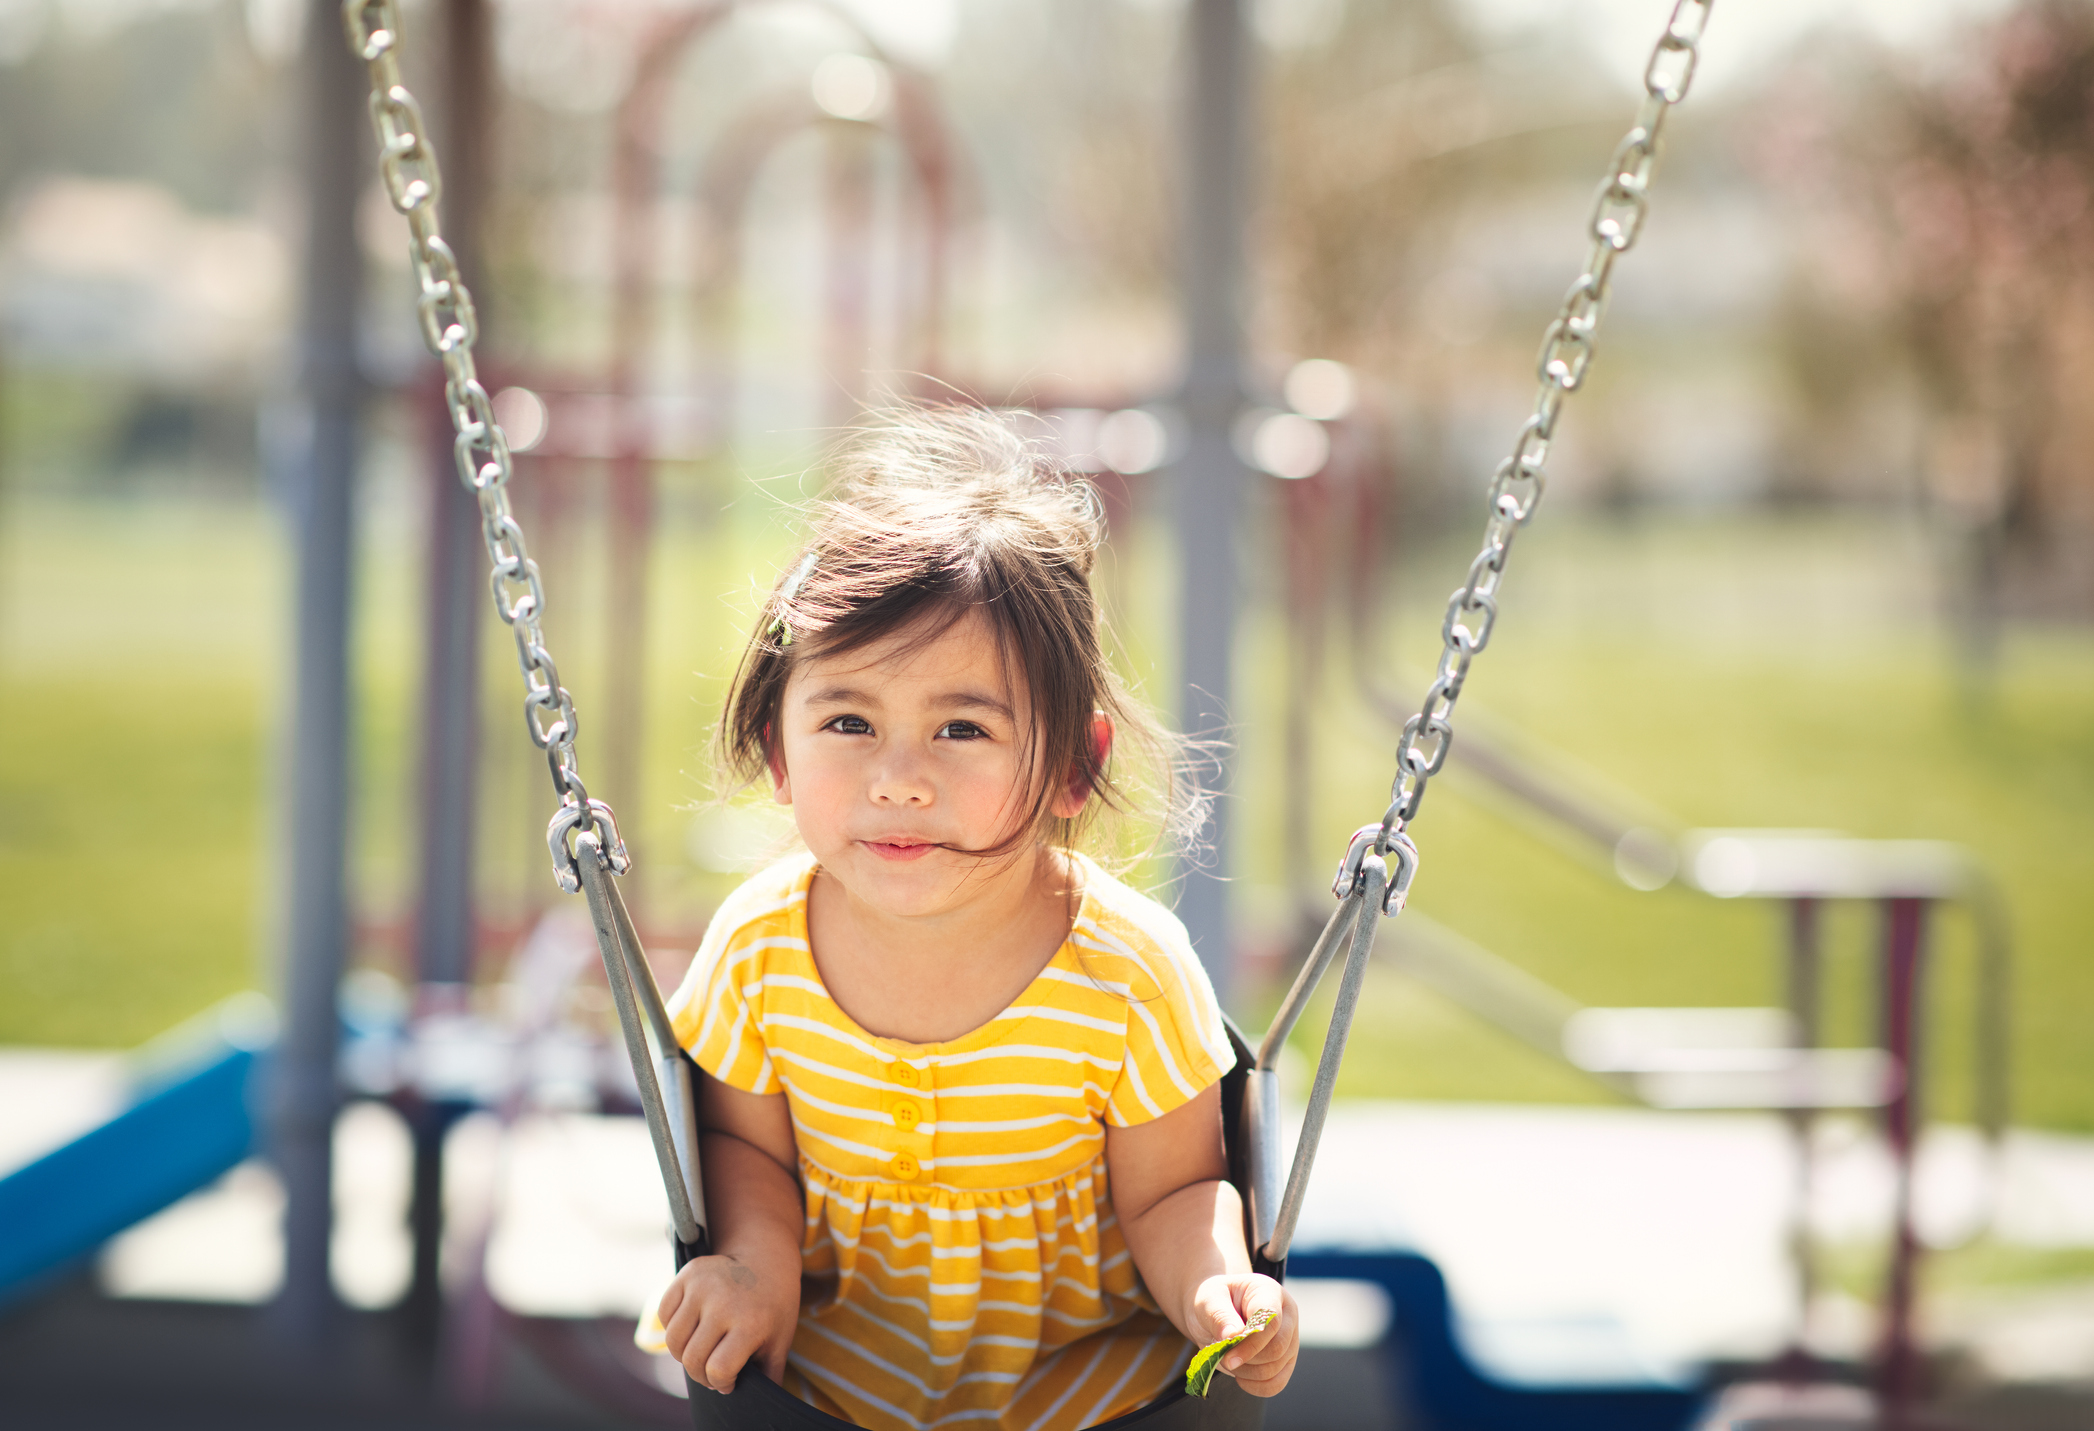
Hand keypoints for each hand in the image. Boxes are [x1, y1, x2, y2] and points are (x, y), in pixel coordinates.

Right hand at [657, 1251, 797, 1392]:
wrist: (766, 1258)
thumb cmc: (774, 1306)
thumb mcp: (780, 1341)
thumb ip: (769, 1376)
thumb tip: (759, 1407)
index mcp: (750, 1323)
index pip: (717, 1370)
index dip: (720, 1384)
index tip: (728, 1381)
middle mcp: (723, 1303)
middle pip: (692, 1360)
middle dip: (701, 1374)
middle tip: (713, 1370)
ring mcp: (702, 1286)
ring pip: (674, 1341)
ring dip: (684, 1354)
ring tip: (701, 1350)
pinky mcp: (688, 1274)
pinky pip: (664, 1315)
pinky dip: (672, 1328)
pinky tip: (692, 1327)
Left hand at [1185, 1273, 1297, 1396]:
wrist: (1214, 1310)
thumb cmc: (1212, 1300)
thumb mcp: (1208, 1299)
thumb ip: (1219, 1315)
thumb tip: (1233, 1336)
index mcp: (1269, 1292)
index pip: (1271, 1320)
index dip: (1251, 1343)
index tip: (1227, 1357)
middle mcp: (1287, 1314)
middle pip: (1278, 1347)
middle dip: (1247, 1359)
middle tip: (1222, 1358)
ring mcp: (1290, 1338)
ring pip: (1277, 1367)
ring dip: (1248, 1373)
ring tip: (1227, 1360)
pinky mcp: (1285, 1360)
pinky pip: (1278, 1383)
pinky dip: (1257, 1387)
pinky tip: (1240, 1378)